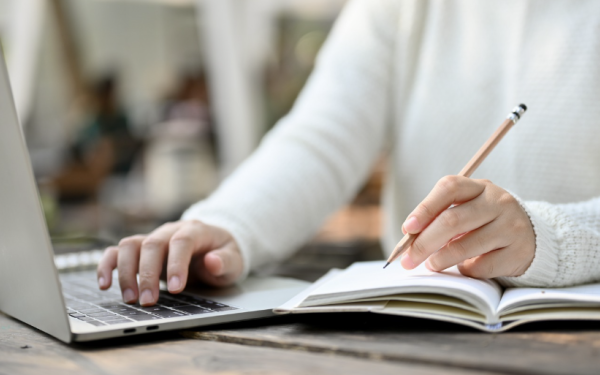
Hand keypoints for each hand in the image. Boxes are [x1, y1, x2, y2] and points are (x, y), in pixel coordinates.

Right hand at [96, 220, 243, 305]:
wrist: (213, 246)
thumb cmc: (223, 254)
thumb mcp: (235, 260)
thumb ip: (226, 261)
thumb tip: (213, 261)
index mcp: (195, 230)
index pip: (181, 242)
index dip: (176, 264)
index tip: (176, 289)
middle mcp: (170, 231)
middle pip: (152, 244)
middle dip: (148, 274)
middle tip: (148, 302)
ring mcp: (152, 239)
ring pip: (130, 245)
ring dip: (126, 272)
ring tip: (131, 299)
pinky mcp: (140, 250)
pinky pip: (117, 252)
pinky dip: (107, 266)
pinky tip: (104, 284)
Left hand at [400, 175, 534, 278]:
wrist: (531, 237)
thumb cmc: (486, 222)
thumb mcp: (467, 210)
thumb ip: (441, 217)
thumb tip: (410, 237)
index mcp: (480, 187)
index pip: (449, 188)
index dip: (425, 208)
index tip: (408, 228)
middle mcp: (498, 202)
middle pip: (452, 220)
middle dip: (424, 242)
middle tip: (408, 259)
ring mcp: (512, 227)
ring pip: (465, 246)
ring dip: (441, 259)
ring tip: (431, 265)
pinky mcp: (519, 252)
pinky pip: (482, 266)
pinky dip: (466, 269)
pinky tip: (464, 267)